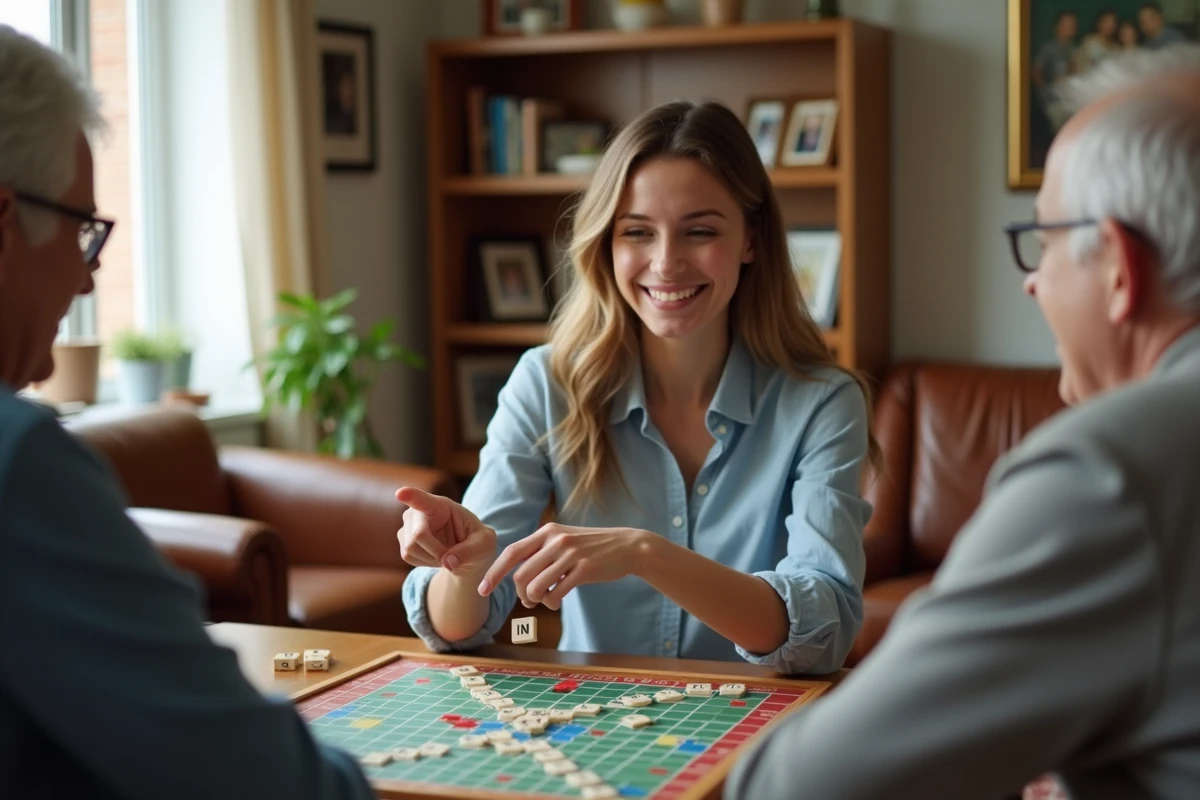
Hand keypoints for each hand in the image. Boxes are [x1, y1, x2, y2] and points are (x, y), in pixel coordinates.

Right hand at [395, 487, 495, 576]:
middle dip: (435, 551)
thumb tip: (448, 562)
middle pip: (417, 534)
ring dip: (431, 558)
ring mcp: (408, 526)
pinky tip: (435, 556)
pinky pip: (408, 556)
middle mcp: (419, 511)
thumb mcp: (484, 544)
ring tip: (446, 553)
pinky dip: (424, 562)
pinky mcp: (403, 541)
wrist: (466, 553)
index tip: (401, 493)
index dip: (410, 496)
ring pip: (410, 548)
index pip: (423, 499)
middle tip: (452, 557)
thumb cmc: (477, 542)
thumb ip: (470, 551)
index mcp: (441, 505)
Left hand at [479, 525, 650, 610]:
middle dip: (520, 593)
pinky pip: (556, 593)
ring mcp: (571, 554)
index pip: (512, 552)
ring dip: (536, 600)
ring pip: (536, 587)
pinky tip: (557, 600)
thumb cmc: (592, 547)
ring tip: (544, 599)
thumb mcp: (564, 540)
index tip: (483, 589)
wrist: (627, 546)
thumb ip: (541, 552)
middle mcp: (556, 540)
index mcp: (547, 531)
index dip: (494, 573)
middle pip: (521, 575)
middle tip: (529, 600)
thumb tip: (518, 577)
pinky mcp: (585, 569)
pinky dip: (551, 602)